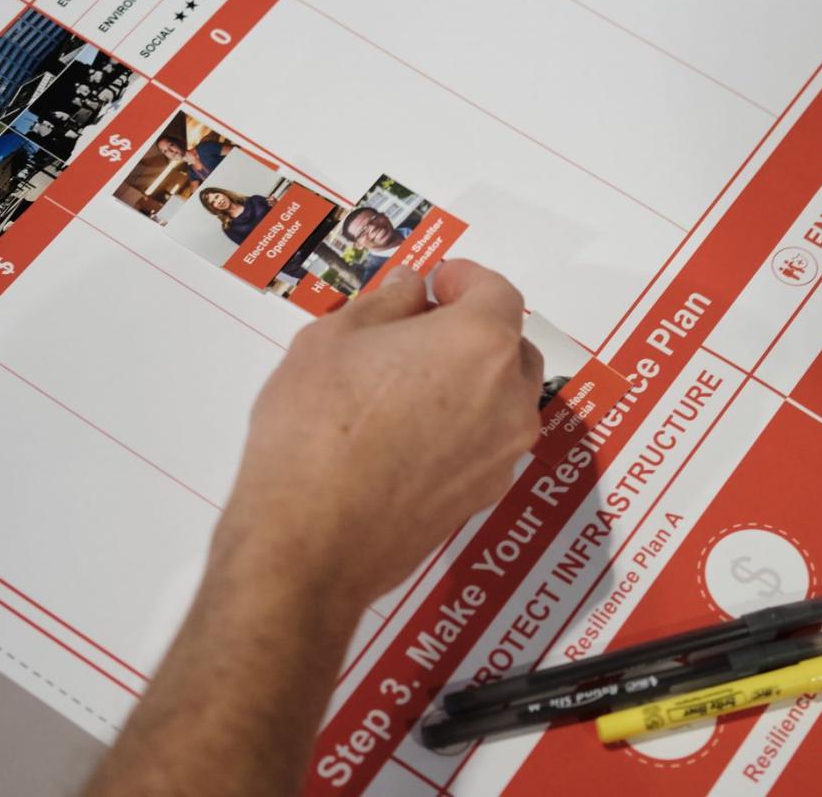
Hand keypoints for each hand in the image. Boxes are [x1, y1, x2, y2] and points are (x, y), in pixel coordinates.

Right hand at [218, 260, 541, 611]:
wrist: (310, 542)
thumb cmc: (315, 429)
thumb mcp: (332, 339)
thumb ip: (384, 304)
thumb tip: (412, 290)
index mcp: (479, 344)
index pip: (497, 292)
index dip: (465, 280)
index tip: (434, 284)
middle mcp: (508, 398)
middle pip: (511, 346)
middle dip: (473, 330)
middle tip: (418, 331)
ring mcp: (502, 454)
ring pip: (505, 398)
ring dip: (472, 381)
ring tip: (409, 384)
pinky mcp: (483, 497)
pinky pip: (487, 443)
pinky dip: (463, 426)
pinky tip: (408, 434)